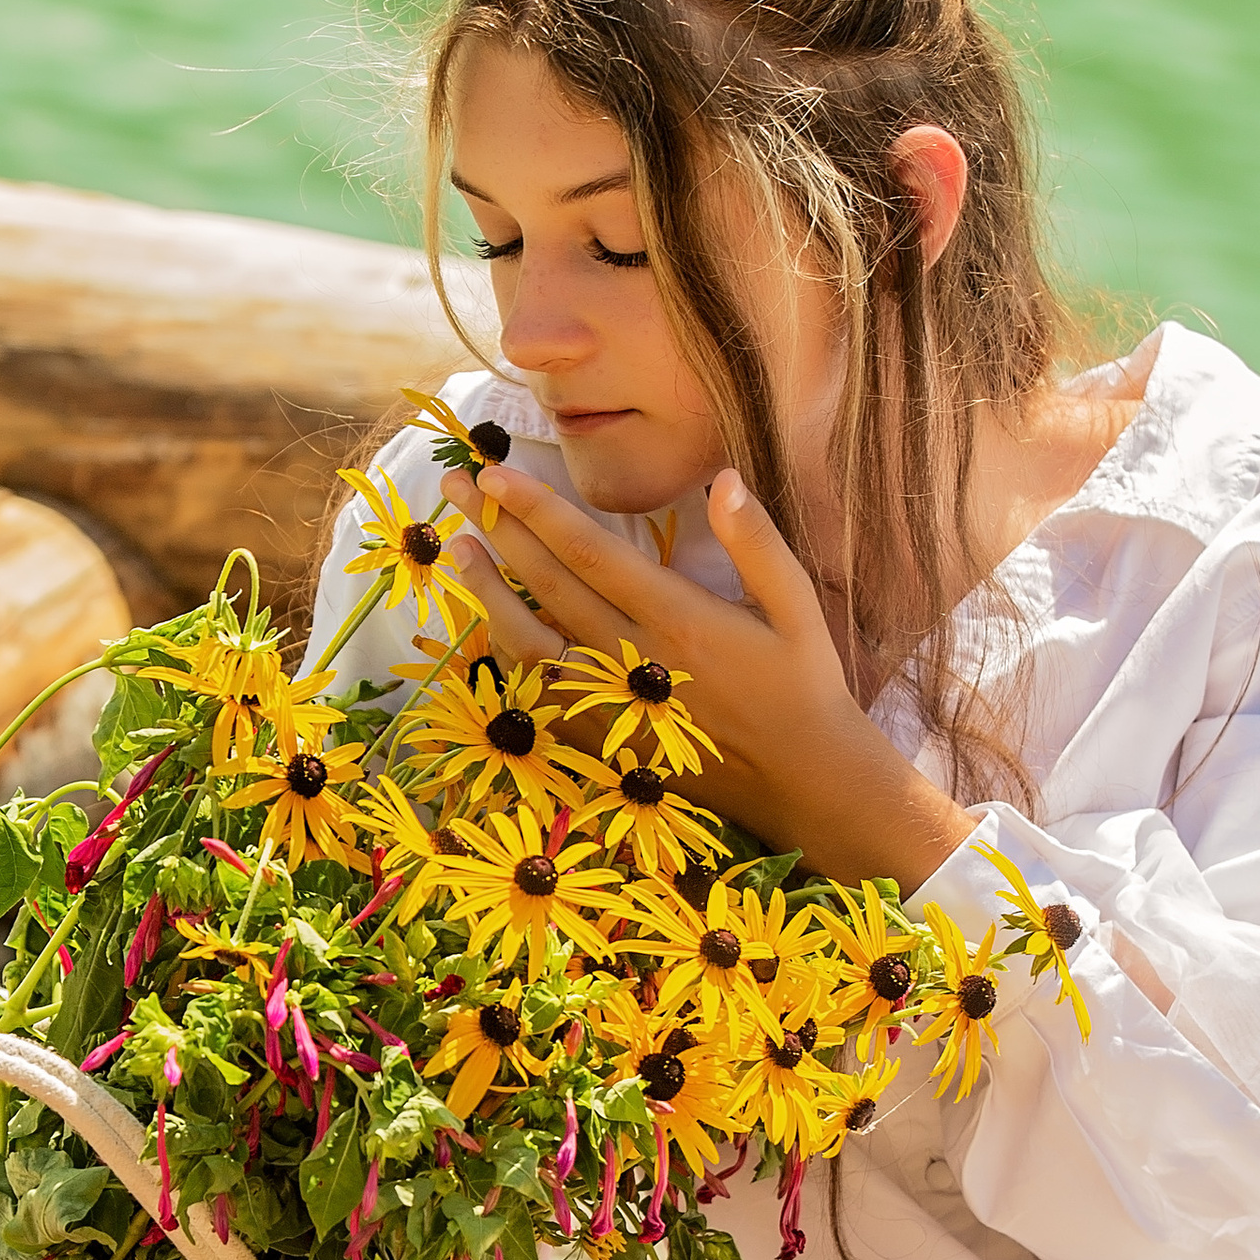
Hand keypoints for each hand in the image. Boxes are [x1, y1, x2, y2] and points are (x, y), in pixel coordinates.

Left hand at [438, 459, 974, 894]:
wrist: (805, 784)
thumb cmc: (806, 688)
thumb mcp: (798, 608)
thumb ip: (758, 543)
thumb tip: (722, 480)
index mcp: (680, 619)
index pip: (590, 551)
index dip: (537, 510)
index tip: (495, 475)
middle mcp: (634, 660)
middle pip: (547, 584)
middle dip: (496, 530)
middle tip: (452, 485)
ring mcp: (611, 705)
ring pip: (527, 642)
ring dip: (486, 592)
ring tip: (454, 549)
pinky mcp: (604, 740)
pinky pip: (538, 696)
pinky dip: (505, 657)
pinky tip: (486, 626)